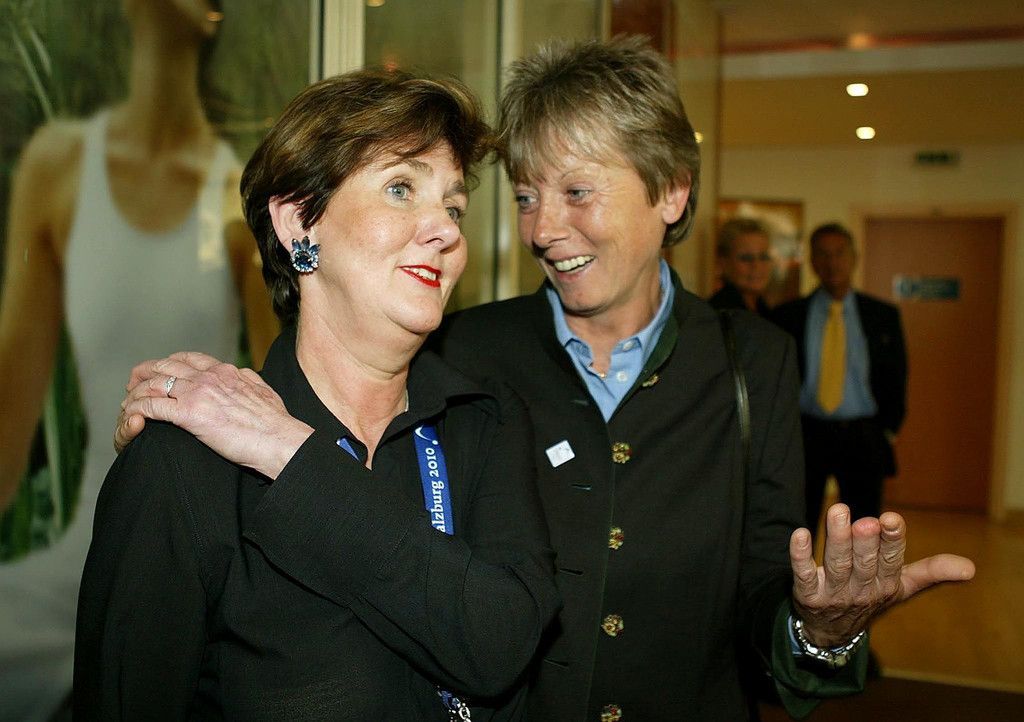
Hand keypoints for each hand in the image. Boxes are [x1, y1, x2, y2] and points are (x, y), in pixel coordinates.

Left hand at [115, 351, 312, 478]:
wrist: (280, 439)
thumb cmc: (276, 423)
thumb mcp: (264, 391)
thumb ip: (249, 380)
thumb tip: (243, 375)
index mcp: (226, 371)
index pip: (188, 358)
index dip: (169, 363)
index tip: (159, 371)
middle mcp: (209, 377)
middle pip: (164, 366)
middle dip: (144, 373)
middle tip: (133, 384)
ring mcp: (197, 393)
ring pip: (154, 384)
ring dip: (137, 393)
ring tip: (129, 403)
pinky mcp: (189, 414)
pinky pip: (153, 406)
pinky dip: (138, 409)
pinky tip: (133, 416)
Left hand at [789, 503, 974, 646]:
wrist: (831, 632)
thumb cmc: (869, 596)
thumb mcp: (902, 587)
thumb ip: (931, 572)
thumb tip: (971, 567)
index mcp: (886, 584)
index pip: (891, 561)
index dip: (892, 541)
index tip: (891, 520)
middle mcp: (861, 590)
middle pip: (864, 563)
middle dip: (865, 542)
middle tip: (866, 522)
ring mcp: (833, 593)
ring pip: (836, 565)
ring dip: (837, 539)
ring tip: (838, 512)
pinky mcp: (807, 594)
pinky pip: (803, 575)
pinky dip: (800, 555)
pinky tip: (800, 534)